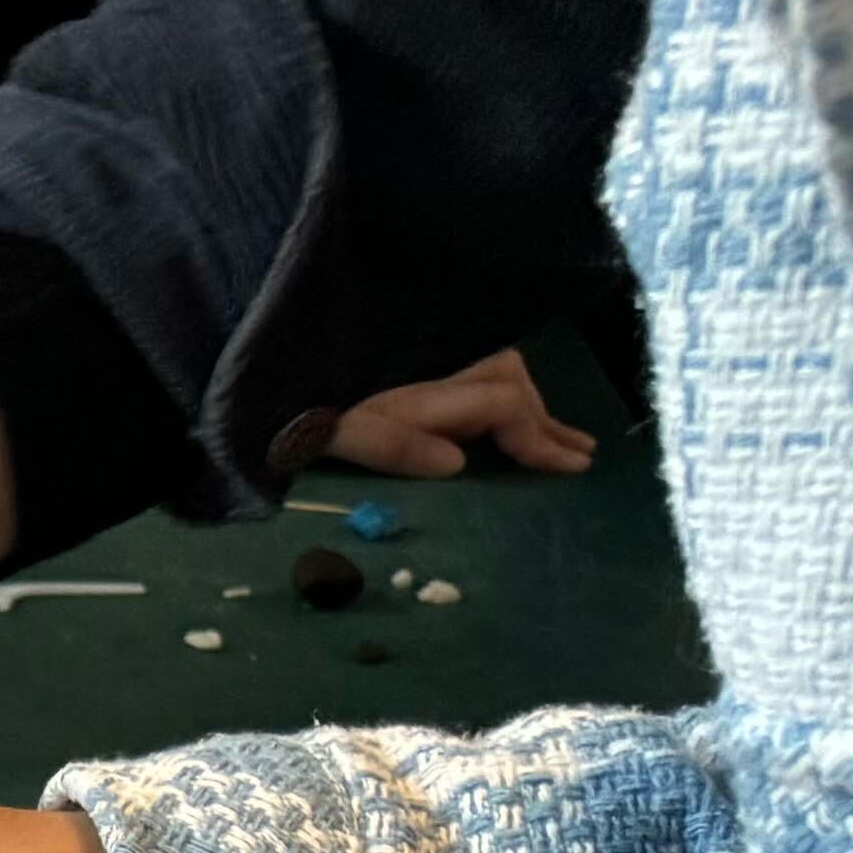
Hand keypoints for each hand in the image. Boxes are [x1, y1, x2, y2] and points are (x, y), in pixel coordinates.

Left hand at [324, 346, 592, 479]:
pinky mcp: (415, 396)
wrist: (272, 408)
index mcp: (425, 399)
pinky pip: (478, 393)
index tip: (567, 468)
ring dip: (535, 413)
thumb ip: (397, 450)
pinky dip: (508, 409)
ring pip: (501, 384)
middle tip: (580, 457)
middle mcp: (434, 386)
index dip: (538, 436)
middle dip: (547, 424)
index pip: (503, 404)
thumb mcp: (344, 441)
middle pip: (511, 388)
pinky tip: (520, 430)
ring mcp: (427, 388)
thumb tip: (457, 464)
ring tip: (570, 444)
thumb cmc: (301, 429)